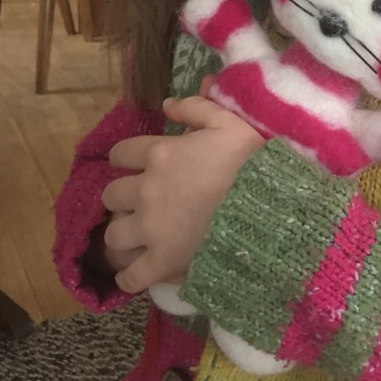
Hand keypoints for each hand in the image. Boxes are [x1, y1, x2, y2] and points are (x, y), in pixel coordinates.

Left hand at [102, 95, 263, 293]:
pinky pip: (130, 276)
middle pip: (111, 195)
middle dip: (122, 197)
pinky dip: (129, 277)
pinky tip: (135, 273)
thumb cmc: (252, 161)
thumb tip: (167, 104)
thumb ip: (196, 107)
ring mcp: (151, 229)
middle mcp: (147, 190)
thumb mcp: (229, 122)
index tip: (135, 164)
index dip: (125, 158)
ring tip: (138, 237)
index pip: (120, 153)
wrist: (270, 206)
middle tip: (141, 202)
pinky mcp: (162, 262)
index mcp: (160, 154)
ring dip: (123, 234)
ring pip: (113, 234)